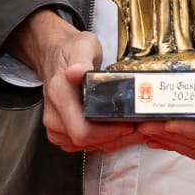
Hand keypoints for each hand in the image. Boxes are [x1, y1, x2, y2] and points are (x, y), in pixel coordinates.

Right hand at [9, 10, 139, 153]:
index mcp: (60, 96)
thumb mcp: (81, 47)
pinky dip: (103, 141)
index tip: (129, 124)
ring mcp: (56, 126)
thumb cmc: (71, 52)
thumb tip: (75, 73)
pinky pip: (84, 146)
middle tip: (139, 128)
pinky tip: (117, 131)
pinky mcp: (60, 133)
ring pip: (87, 146)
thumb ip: (81, 60)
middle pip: (88, 142)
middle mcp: (55, 115)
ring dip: (112, 141)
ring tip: (132, 129)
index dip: (109, 133)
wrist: (55, 55)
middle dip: (117, 138)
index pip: (83, 131)